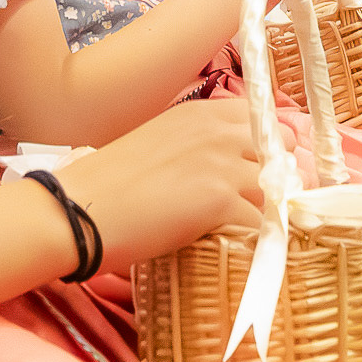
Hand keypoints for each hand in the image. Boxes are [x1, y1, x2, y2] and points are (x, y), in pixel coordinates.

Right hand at [62, 101, 274, 273]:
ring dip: (269, 212)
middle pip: (283, 149)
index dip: (270, 147)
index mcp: (201, 112)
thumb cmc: (107, 183)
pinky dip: (256, 240)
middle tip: (263, 204)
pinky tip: (240, 249)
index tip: (263, 170)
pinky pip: (261, 224)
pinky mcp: (220, 201)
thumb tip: (226, 172)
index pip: (263, 119)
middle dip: (281, 176)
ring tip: (250, 232)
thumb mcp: (158, 143)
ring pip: (277, 189)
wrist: (78, 210)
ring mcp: (222, 165)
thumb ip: (197, 148)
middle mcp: (218, 131)